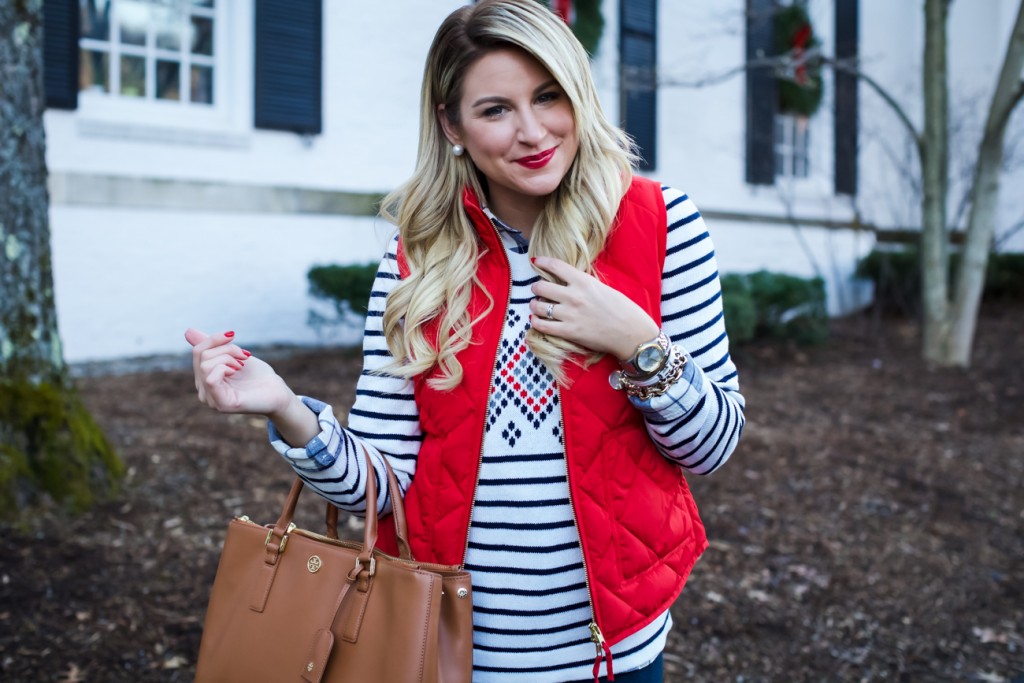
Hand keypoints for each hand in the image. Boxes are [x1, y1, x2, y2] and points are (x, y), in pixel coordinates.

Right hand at [184, 328, 293, 416]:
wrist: (278, 392)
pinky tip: (237, 371)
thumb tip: (187, 331)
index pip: (198, 352)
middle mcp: (204, 392)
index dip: (214, 338)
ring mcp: (212, 399)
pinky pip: (210, 379)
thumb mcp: (234, 356)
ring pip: (205, 365)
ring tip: (242, 364)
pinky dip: (224, 368)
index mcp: (205, 379)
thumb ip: (212, 347)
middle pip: (201, 356)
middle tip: (244, 355)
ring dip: (228, 357)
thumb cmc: (258, 376)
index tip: (233, 334)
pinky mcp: (222, 404)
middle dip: (225, 348)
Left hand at [528, 257, 659, 360]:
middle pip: (541, 287)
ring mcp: (570, 314)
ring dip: (534, 305)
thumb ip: (584, 284)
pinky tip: (537, 320)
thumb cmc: (623, 309)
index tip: (536, 261)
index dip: (542, 262)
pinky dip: (536, 322)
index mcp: (584, 281)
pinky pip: (542, 326)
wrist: (631, 333)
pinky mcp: (569, 332)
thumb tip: (569, 282)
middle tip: (538, 290)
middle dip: (536, 287)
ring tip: (536, 305)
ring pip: (539, 306)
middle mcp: (574, 296)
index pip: (556, 266)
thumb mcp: (603, 288)